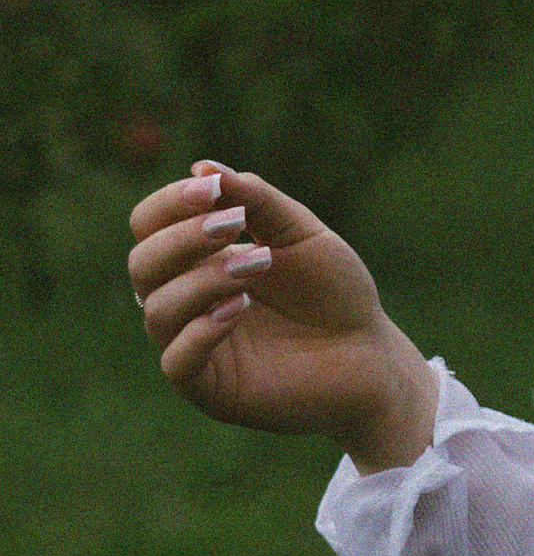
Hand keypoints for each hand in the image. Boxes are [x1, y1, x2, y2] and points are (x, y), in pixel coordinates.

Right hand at [126, 162, 433, 461]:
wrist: (371, 353)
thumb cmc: (333, 292)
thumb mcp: (301, 234)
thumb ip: (257, 201)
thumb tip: (202, 167)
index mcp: (197, 260)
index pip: (150, 226)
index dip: (170, 203)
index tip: (212, 190)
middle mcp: (185, 301)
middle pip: (142, 264)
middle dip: (183, 239)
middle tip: (234, 227)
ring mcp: (193, 345)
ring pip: (157, 310)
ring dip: (201, 280)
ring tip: (255, 265)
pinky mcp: (210, 388)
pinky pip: (176, 362)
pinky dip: (199, 331)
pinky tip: (237, 309)